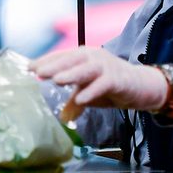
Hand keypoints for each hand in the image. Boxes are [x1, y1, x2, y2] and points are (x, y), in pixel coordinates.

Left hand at [29, 46, 167, 121]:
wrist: (142, 86)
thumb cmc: (113, 86)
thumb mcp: (90, 93)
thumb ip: (75, 100)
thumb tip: (63, 116)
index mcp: (84, 56)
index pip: (62, 56)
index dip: (46, 61)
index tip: (29, 68)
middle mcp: (94, 57)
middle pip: (72, 59)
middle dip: (54, 65)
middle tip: (38, 72)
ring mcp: (107, 67)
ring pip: (86, 68)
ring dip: (71, 73)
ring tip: (56, 80)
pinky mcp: (118, 79)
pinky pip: (103, 84)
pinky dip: (92, 91)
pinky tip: (81, 99)